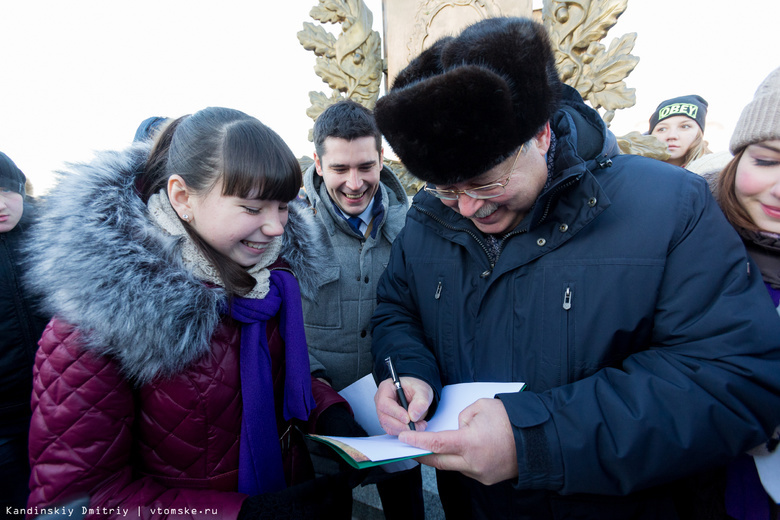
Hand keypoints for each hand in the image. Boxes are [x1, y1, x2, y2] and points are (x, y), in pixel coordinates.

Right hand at [375, 377, 432, 434]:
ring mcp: (383, 412)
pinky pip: (393, 431)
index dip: (395, 412)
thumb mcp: (422, 391)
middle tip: (417, 425)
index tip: (408, 419)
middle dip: (402, 424)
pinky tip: (415, 427)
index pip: (384, 403)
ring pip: (389, 426)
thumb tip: (413, 415)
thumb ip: (420, 402)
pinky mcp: (387, 422)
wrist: (418, 395)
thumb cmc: (416, 389)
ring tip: (419, 425)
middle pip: (385, 417)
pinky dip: (404, 431)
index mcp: (386, 388)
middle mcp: (381, 400)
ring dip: (404, 429)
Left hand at [398, 398, 517, 485]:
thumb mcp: (481, 407)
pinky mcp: (486, 479)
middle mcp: (473, 463)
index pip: (436, 443)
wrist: (537, 440)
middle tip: (409, 447)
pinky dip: (463, 459)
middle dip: (421, 454)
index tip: (403, 439)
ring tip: (450, 441)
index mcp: (470, 443)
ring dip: (446, 455)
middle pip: (438, 461)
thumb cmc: (510, 420)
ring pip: (453, 466)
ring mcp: (480, 474)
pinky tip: (470, 449)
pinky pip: (467, 469)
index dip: (417, 441)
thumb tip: (456, 429)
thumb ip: (462, 418)